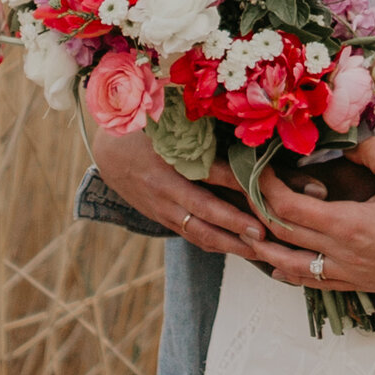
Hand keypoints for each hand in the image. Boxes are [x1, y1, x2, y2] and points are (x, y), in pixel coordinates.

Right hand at [87, 121, 272, 265]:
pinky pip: (190, 236)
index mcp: (168, 160)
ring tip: (257, 249)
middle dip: (235, 223)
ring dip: (229, 243)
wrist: (108, 154)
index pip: (209, 172)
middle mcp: (164, 189)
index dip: (237, 181)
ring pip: (198, 232)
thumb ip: (199, 130)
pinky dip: (214, 244)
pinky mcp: (162, 219)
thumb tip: (240, 130)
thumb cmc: (144, 133)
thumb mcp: (168, 125)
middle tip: (263, 232)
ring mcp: (162, 209)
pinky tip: (237, 248)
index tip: (266, 186)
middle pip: (204, 211)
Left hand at [256, 135, 374, 299]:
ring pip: (288, 267)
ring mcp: (345, 273)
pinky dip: (289, 272)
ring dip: (265, 248)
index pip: (287, 209)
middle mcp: (339, 253)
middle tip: (243, 192)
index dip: (265, 189)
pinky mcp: (355, 284)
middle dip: (256, 212)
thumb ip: (372, 151)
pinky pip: (311, 283)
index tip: (256, 170)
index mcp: (347, 225)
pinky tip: (280, 265)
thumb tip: (346, 133)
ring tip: (249, 231)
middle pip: (280, 235)